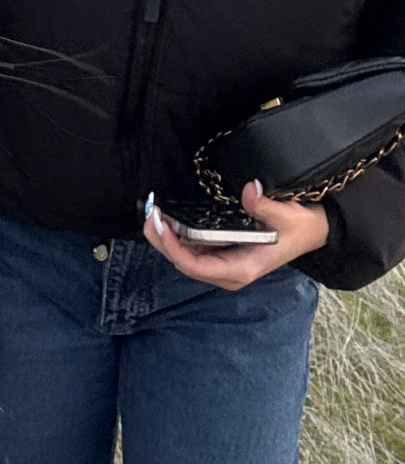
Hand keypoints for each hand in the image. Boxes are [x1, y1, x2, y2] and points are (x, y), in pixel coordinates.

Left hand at [144, 183, 327, 289]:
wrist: (313, 231)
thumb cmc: (300, 227)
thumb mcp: (288, 216)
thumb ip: (266, 206)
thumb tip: (249, 190)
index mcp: (241, 269)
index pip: (195, 266)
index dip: (173, 248)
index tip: (160, 225)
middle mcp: (228, 273)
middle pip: (183, 263)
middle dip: (162, 241)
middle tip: (149, 214)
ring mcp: (224, 265)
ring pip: (185, 257)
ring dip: (166, 238)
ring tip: (153, 213)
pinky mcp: (222, 255)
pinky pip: (192, 249)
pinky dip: (177, 235)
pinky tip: (168, 218)